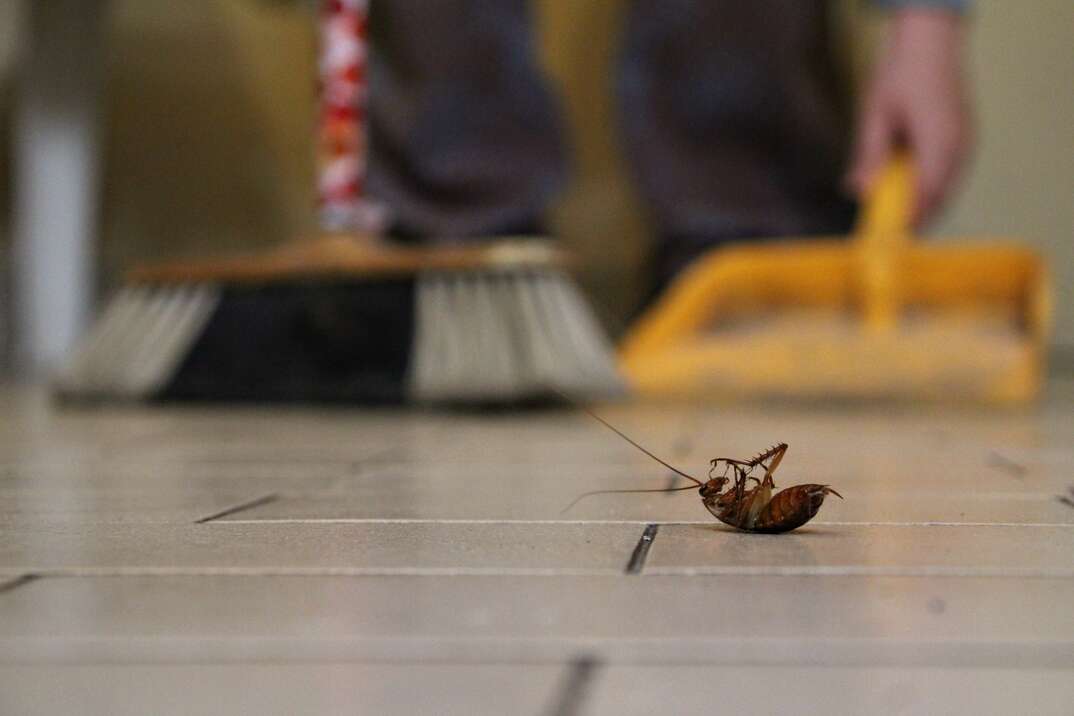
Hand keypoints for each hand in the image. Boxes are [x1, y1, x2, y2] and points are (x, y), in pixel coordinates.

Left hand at [846, 9, 971, 226]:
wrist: (929, 42)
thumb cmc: (899, 75)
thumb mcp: (875, 115)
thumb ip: (869, 155)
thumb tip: (858, 190)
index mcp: (938, 141)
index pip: (927, 192)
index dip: (910, 219)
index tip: (891, 240)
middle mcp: (958, 146)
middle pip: (940, 196)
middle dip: (917, 218)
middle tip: (890, 238)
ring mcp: (964, 142)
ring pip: (946, 187)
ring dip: (924, 204)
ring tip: (897, 221)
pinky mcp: (962, 139)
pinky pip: (948, 173)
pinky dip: (930, 187)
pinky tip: (909, 192)